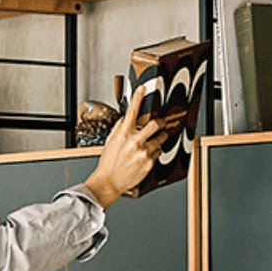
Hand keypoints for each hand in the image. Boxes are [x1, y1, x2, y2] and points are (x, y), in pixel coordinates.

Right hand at [83, 94, 176, 208]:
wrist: (109, 182)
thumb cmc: (108, 162)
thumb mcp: (110, 142)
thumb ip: (119, 128)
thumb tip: (126, 118)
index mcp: (123, 134)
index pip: (132, 111)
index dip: (138, 97)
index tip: (143, 88)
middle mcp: (134, 142)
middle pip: (156, 124)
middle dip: (162, 122)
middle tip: (163, 122)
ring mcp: (143, 153)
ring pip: (160, 139)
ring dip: (160, 138)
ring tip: (155, 141)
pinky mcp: (149, 163)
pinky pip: (158, 153)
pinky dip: (155, 153)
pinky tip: (147, 156)